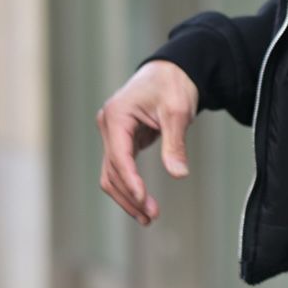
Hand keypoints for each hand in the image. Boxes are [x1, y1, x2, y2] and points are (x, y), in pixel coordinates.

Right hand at [95, 60, 198, 224]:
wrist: (175, 70)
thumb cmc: (175, 85)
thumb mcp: (178, 112)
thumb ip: (175, 144)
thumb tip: (179, 174)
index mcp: (116, 115)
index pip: (119, 156)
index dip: (131, 181)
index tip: (144, 200)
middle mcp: (108, 125)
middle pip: (111, 171)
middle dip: (130, 196)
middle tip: (151, 217)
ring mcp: (113, 133)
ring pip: (113, 174)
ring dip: (128, 196)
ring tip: (148, 217)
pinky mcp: (122, 139)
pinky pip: (122, 168)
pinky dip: (131, 185)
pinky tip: (143, 204)